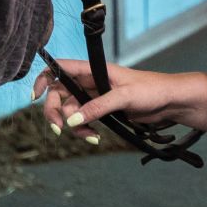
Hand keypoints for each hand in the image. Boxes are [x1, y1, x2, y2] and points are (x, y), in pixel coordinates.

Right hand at [32, 58, 205, 141]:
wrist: (171, 102)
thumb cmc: (152, 90)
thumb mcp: (124, 97)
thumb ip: (97, 107)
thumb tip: (72, 121)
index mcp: (93, 70)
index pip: (60, 68)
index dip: (43, 79)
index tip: (35, 97)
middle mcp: (90, 82)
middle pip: (59, 94)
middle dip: (56, 112)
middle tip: (60, 129)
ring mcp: (94, 97)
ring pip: (70, 111)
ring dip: (73, 126)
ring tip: (89, 137)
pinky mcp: (101, 111)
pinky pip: (83, 121)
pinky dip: (84, 130)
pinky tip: (94, 138)